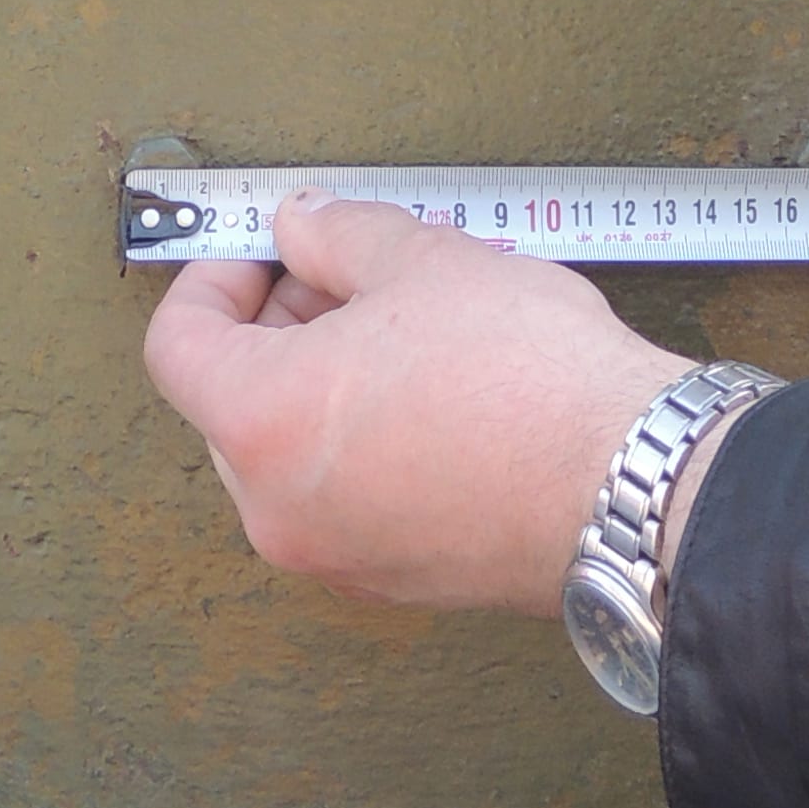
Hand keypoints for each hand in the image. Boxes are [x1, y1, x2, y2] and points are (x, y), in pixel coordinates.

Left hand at [142, 191, 694, 612]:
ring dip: (322, 388)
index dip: (212, 281)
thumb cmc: (526, 376)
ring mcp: (334, 557)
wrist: (630, 487)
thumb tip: (301, 225)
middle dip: (276, 329)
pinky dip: (362, 446)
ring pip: (290, 456)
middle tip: (344, 278)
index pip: (177, 346)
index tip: (264, 251)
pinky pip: (345, 501)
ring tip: (408, 332)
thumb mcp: (423, 259)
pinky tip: (437, 399)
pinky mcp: (394, 582)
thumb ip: (338, 234)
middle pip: (230, 404)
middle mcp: (277, 509)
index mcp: (260, 422)